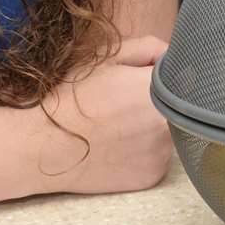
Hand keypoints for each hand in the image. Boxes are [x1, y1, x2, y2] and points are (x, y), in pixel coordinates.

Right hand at [36, 35, 172, 194]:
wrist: (44, 146)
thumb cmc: (72, 98)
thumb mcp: (107, 59)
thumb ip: (149, 48)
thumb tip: (172, 56)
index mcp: (160, 89)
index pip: (180, 74)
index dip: (160, 75)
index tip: (141, 79)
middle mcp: (169, 123)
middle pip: (176, 105)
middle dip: (158, 101)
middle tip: (125, 105)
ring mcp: (163, 154)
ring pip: (170, 132)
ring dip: (153, 127)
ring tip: (119, 127)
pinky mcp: (153, 176)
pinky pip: (158, 157)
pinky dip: (145, 151)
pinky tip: (118, 148)